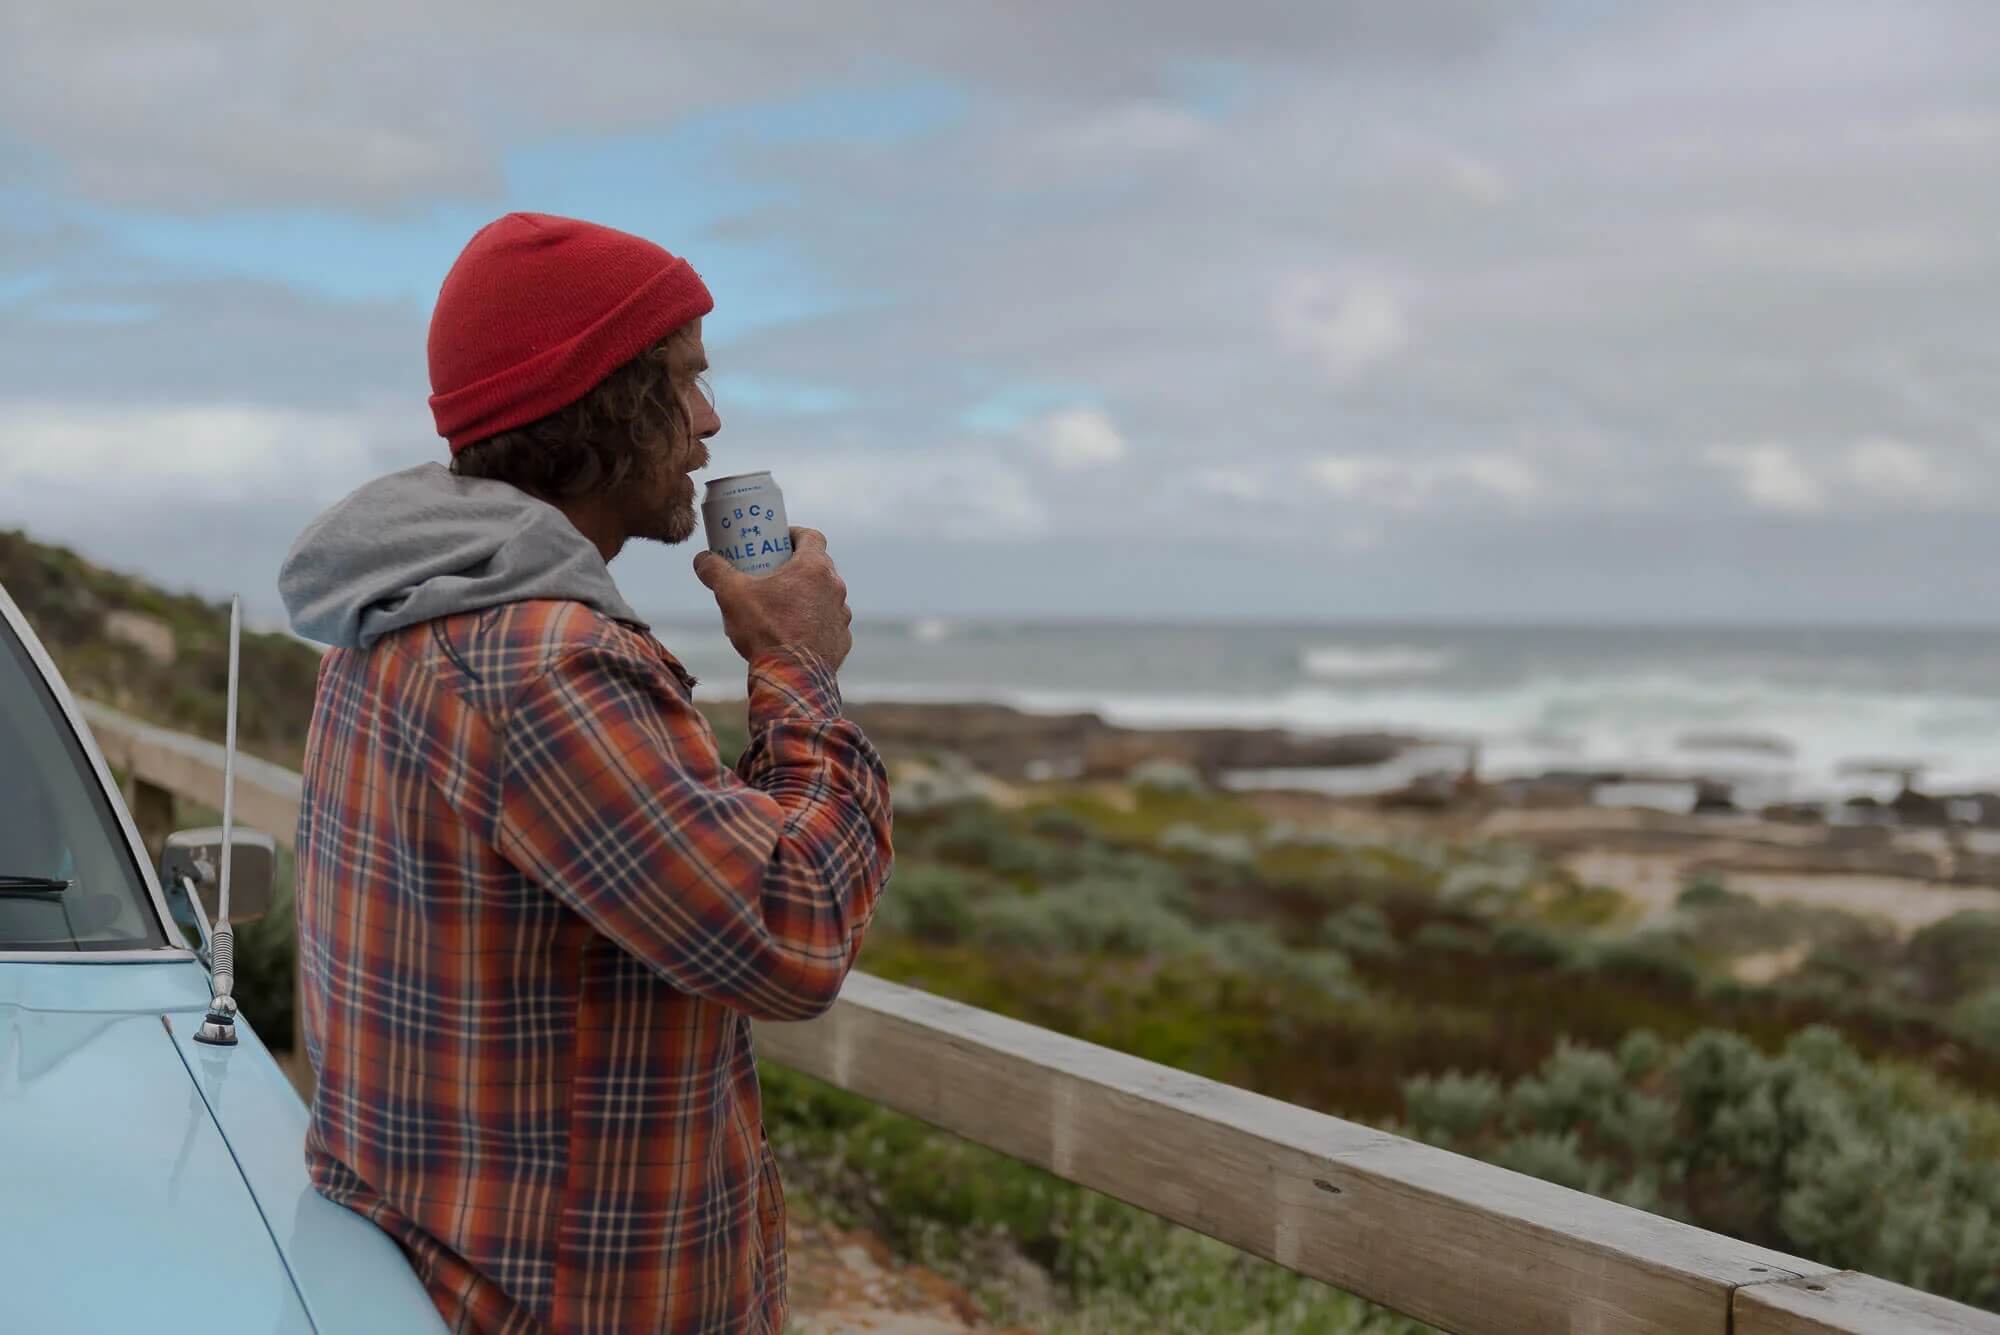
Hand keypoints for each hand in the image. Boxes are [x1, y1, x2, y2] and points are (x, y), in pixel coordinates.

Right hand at [693, 527, 854, 670]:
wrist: (791, 678)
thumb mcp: (731, 595)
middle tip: (772, 574)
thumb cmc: (764, 631)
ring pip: (824, 596)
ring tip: (781, 607)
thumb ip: (715, 571)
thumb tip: (702, 559)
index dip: (794, 534)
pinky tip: (794, 633)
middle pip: (817, 566)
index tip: (778, 540)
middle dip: (796, 567)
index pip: (811, 536)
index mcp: (814, 568)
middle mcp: (835, 587)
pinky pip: (828, 624)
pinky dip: (814, 624)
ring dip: (807, 596)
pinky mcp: (841, 640)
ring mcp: (841, 614)